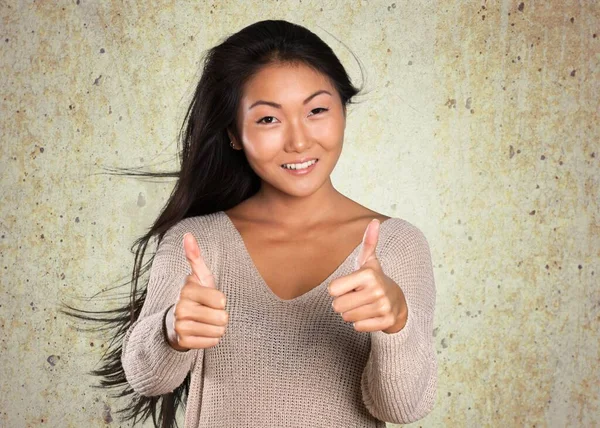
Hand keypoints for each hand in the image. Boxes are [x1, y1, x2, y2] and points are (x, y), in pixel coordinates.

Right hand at [166, 233, 228, 350]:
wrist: (177, 322)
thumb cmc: (196, 296)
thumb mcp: (199, 277)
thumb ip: (195, 257)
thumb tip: (188, 235)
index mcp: (187, 290)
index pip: (221, 300)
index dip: (221, 301)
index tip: (210, 299)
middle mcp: (181, 308)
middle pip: (221, 318)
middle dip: (221, 316)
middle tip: (209, 313)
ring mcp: (180, 326)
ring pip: (218, 331)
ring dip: (217, 328)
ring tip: (206, 322)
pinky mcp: (183, 342)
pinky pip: (212, 342)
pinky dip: (212, 339)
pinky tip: (202, 332)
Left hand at [328, 219, 407, 333]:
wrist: (398, 302)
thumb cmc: (376, 280)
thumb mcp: (370, 261)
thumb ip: (368, 242)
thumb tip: (375, 221)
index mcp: (368, 274)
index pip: (332, 290)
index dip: (338, 289)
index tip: (351, 286)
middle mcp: (377, 289)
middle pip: (337, 306)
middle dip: (344, 304)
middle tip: (357, 297)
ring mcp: (383, 306)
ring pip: (347, 318)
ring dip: (352, 314)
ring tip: (364, 306)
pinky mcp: (386, 321)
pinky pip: (358, 327)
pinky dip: (361, 324)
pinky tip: (370, 315)